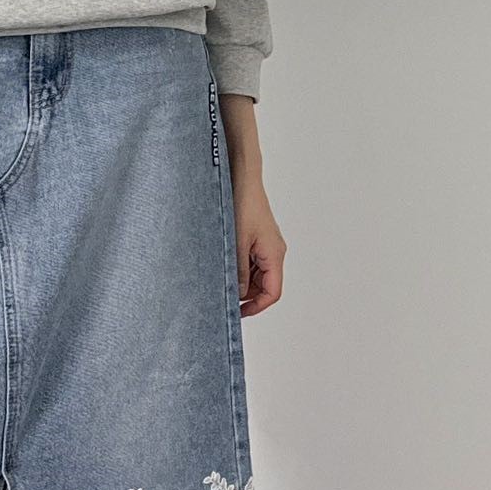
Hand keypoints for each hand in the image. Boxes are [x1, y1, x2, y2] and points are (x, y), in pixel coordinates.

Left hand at [218, 92, 284, 316]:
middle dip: (244, 295)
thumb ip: (236, 273)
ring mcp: (264, 245)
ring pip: (253, 276)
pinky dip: (235, 268)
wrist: (240, 176)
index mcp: (274, 254)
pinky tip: (219, 263)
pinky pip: (248, 262)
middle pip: (263, 287)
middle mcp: (272, 251)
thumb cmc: (240, 204)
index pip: (272, 293)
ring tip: (216, 277)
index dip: (256, 307)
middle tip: (220, 296)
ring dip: (237, 281)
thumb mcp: (235, 244)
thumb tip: (234, 298)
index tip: (236, 313)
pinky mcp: (254, 239)